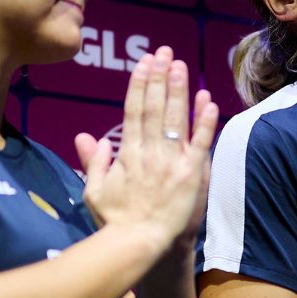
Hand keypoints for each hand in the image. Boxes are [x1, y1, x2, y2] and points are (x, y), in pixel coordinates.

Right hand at [73, 46, 218, 255]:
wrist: (140, 245)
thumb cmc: (115, 222)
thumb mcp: (94, 192)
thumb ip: (93, 163)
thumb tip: (87, 138)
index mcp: (127, 154)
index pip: (133, 110)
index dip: (139, 84)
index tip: (143, 63)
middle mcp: (149, 152)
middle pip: (156, 107)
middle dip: (160, 77)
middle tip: (164, 52)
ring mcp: (171, 162)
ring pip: (176, 119)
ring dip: (179, 90)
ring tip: (181, 66)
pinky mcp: (192, 174)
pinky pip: (200, 143)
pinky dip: (205, 121)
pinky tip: (209, 101)